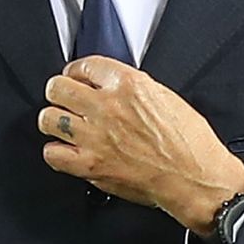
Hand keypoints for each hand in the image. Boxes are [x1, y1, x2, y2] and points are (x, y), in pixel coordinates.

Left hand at [39, 56, 243, 231]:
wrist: (195, 178)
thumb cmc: (190, 143)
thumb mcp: (167, 97)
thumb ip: (133, 89)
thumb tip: (112, 89)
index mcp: (130, 84)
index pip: (85, 65)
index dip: (77, 72)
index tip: (76, 77)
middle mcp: (108, 107)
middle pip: (58, 88)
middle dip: (60, 92)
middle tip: (65, 99)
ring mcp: (95, 136)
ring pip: (48, 118)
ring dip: (55, 120)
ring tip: (63, 124)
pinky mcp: (90, 165)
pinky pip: (52, 153)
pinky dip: (56, 152)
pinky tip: (67, 151)